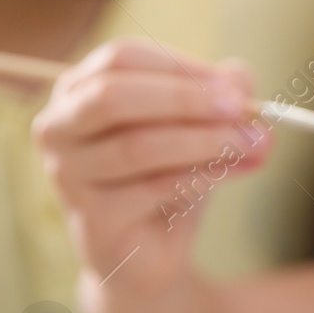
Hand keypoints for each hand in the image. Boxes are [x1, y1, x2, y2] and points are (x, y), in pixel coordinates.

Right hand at [32, 38, 271, 296]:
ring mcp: (67, 176)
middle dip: (185, 99)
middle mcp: (58, 128)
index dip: (179, 66)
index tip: (232, 84)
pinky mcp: (92, 219)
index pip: (121, 58)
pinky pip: (153, 188)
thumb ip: (219, 96)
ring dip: (205, 140)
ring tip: (254, 143)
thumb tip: (240, 79)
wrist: (149, 254)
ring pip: (138, 146)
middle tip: (241, 108)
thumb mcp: (197, 127)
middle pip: (113, 96)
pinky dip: (204, 174)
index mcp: (78, 91)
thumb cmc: (167, 176)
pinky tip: (239, 168)